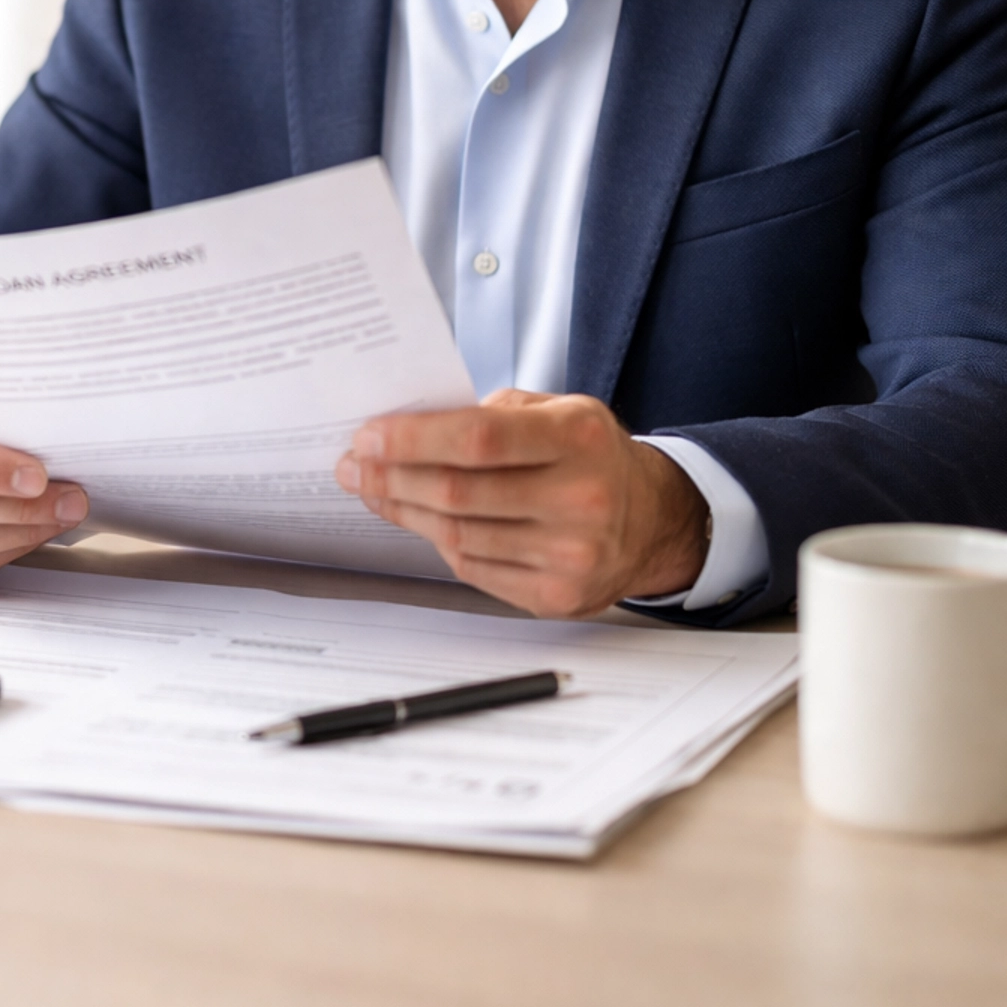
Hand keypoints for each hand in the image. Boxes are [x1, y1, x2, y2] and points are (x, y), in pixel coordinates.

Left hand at [334, 389, 707, 617]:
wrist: (652, 520)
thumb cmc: (590, 456)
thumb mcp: (558, 410)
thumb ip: (492, 414)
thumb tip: (408, 428)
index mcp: (578, 437)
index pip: (479, 439)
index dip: (413, 440)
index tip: (368, 437)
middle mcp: (580, 498)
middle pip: (459, 493)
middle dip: (392, 478)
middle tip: (353, 466)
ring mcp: (571, 554)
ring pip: (458, 535)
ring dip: (404, 511)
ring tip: (373, 490)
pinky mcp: (557, 596)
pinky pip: (473, 569)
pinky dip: (437, 542)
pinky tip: (418, 520)